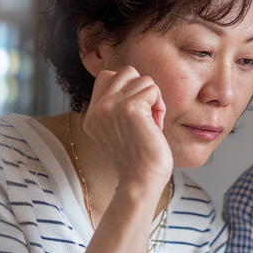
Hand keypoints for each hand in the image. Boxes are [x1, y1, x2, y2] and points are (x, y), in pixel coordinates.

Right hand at [82, 65, 172, 193]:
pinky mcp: (130, 108)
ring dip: (154, 99)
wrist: (141, 180)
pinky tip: (156, 125)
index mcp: (92, 115)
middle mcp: (98, 108)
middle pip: (126, 71)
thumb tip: (136, 81)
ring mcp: (111, 106)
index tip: (136, 113)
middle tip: (147, 114)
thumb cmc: (139, 160)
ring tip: (152, 123)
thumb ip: (118, 108)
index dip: (128, 87)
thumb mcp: (119, 131)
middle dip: (142, 89)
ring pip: (143, 79)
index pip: (107, 76)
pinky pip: (152, 89)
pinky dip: (160, 106)